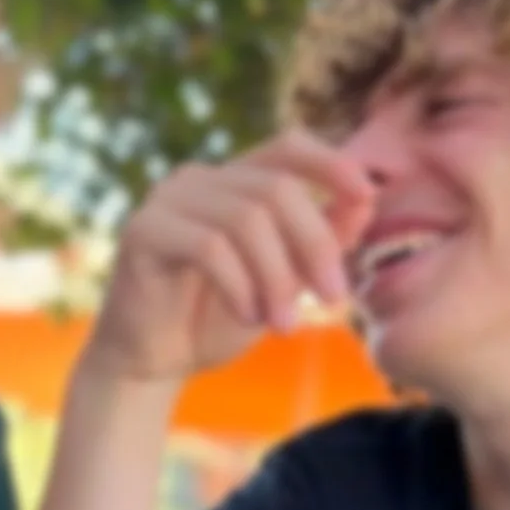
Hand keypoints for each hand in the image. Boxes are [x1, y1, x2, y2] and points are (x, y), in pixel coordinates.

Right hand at [85, 132, 373, 383]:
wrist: (152, 364)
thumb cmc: (217, 320)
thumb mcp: (285, 281)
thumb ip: (319, 241)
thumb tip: (365, 200)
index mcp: (233, 181)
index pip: (288, 146)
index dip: (331, 162)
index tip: (367, 195)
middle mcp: (198, 179)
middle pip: (276, 188)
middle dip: (315, 245)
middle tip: (332, 299)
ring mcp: (166, 200)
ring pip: (245, 219)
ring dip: (277, 277)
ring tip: (284, 324)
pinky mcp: (142, 231)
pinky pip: (208, 246)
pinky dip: (240, 286)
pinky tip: (247, 317)